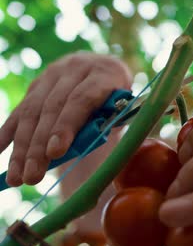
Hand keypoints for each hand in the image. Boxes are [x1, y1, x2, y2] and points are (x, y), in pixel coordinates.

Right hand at [0, 52, 131, 185]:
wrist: (106, 69)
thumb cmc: (122, 99)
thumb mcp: (126, 109)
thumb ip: (111, 124)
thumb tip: (89, 147)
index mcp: (104, 73)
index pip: (81, 100)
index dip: (67, 126)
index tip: (55, 152)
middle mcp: (75, 68)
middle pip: (52, 109)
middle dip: (39, 146)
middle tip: (32, 177)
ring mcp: (52, 75)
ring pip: (32, 112)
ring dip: (21, 147)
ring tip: (16, 177)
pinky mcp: (37, 84)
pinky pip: (20, 110)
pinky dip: (7, 133)